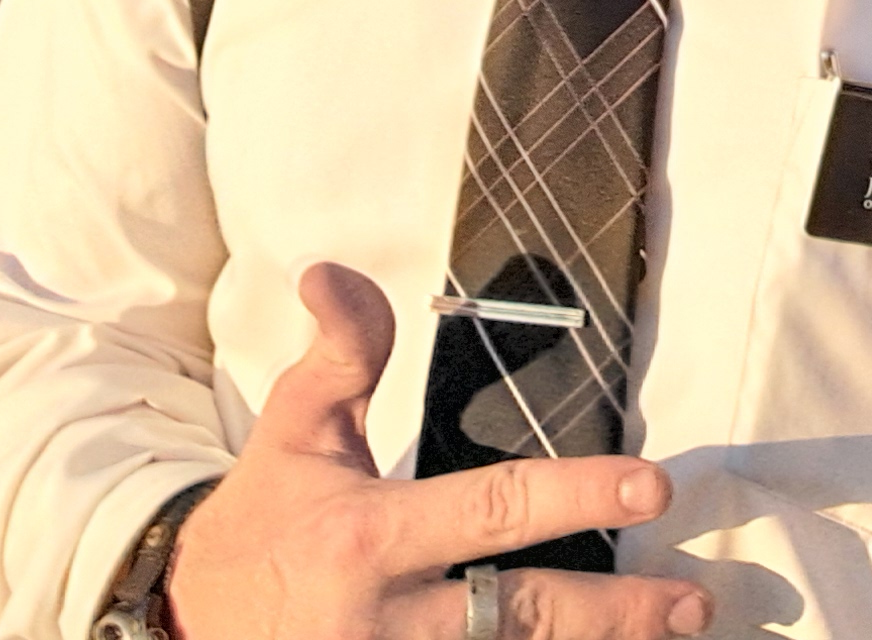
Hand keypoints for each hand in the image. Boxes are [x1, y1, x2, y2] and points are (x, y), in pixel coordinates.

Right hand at [169, 263, 708, 639]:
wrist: (180, 633)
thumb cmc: (261, 524)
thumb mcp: (294, 433)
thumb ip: (339, 354)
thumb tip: (328, 269)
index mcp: (369, 539)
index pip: (490, 509)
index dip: (574, 495)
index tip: (650, 486)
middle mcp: (384, 622)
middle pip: (518, 618)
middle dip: (613, 613)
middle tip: (691, 602)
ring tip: (676, 635)